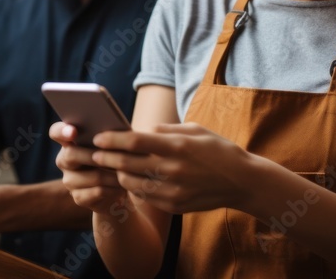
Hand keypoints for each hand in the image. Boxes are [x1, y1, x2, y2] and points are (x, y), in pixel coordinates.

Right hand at [49, 121, 127, 212]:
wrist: (116, 188)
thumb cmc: (115, 156)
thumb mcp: (112, 143)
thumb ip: (109, 133)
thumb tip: (116, 131)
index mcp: (69, 141)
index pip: (56, 132)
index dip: (61, 131)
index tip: (73, 132)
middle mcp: (64, 160)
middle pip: (70, 154)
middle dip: (94, 155)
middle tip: (114, 156)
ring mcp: (69, 180)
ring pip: (90, 176)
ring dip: (111, 175)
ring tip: (125, 173)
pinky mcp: (78, 197)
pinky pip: (97, 191)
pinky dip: (112, 189)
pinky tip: (121, 187)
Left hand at [90, 123, 253, 213]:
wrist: (242, 182)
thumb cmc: (217, 150)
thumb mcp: (195, 130)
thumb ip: (166, 130)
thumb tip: (142, 130)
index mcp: (177, 146)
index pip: (135, 142)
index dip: (113, 138)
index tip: (99, 136)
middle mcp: (173, 170)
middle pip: (127, 163)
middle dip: (106, 157)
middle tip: (94, 152)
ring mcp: (173, 190)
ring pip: (131, 183)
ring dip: (118, 173)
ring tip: (111, 165)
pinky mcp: (174, 206)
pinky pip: (144, 197)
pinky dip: (134, 187)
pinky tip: (130, 179)